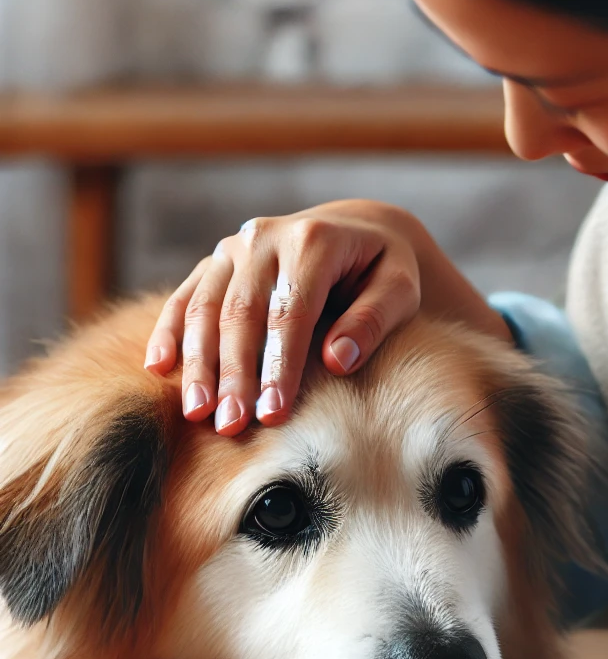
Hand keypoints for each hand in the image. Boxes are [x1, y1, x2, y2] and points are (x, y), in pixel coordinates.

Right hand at [145, 199, 509, 435]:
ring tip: (196, 413)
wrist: (358, 232)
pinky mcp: (216, 262)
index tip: (273, 415)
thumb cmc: (383, 271)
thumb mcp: (398, 289)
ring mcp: (235, 247)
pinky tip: (158, 368)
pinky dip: (170, 331)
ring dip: (198, 363)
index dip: (279, 367)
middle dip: (234, 374)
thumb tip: (338, 360)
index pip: (291, 313)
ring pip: (205, 308)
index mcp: (313, 242)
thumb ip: (373, 320)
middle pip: (240, 313)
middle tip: (230, 426)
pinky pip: (186, 297)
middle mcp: (266, 237)